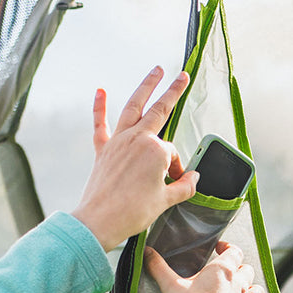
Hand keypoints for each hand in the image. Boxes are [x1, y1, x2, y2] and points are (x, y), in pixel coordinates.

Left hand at [72, 67, 198, 251]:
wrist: (99, 222)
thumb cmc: (132, 213)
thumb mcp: (165, 202)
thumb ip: (183, 187)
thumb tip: (194, 179)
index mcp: (156, 151)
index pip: (171, 153)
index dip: (175, 169)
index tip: (173, 182)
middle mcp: (137, 139)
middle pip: (159, 110)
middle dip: (173, 91)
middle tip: (182, 76)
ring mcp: (118, 142)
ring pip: (133, 107)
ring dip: (145, 86)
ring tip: (156, 70)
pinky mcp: (102, 150)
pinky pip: (100, 124)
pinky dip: (99, 107)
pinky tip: (100, 91)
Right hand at [144, 241, 264, 292]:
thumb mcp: (171, 287)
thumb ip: (158, 268)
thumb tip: (146, 252)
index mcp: (223, 271)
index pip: (234, 252)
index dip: (228, 248)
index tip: (220, 248)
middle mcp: (238, 285)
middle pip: (247, 270)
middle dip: (240, 269)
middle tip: (229, 272)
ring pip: (256, 292)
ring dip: (251, 290)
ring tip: (242, 292)